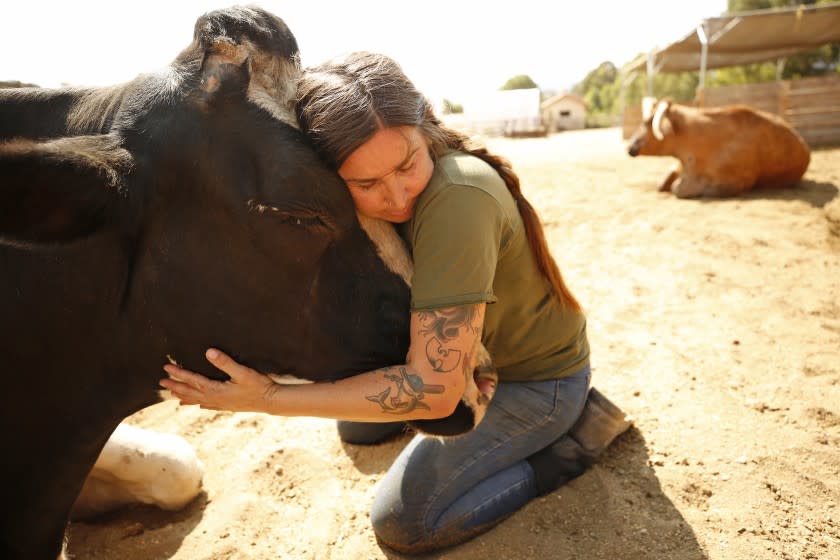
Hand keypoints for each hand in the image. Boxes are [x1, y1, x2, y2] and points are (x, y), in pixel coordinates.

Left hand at [160, 348, 277, 411]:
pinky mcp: (228, 406)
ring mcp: (221, 404)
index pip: (193, 380)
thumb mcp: (243, 372)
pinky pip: (208, 405)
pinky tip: (198, 406)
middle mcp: (215, 398)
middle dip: (175, 386)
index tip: (166, 368)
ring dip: (184, 396)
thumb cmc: (258, 385)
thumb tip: (208, 352)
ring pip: (197, 400)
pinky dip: (199, 404)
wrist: (271, 401)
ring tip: (173, 395)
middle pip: (190, 392)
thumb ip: (225, 362)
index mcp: (216, 389)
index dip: (179, 374)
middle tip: (161, 382)